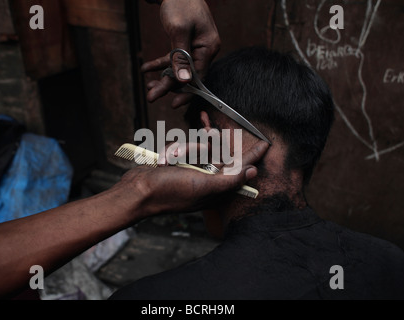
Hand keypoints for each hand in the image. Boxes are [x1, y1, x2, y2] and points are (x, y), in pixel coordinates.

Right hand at [119, 141, 268, 216]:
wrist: (137, 191)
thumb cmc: (169, 192)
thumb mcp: (203, 187)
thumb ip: (229, 180)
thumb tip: (251, 172)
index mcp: (215, 188)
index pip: (240, 169)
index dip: (253, 156)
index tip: (266, 144)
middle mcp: (205, 179)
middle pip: (217, 153)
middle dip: (206, 143)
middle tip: (201, 134)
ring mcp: (190, 170)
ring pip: (197, 147)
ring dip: (183, 149)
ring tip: (169, 161)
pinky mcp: (177, 162)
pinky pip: (182, 147)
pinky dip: (173, 150)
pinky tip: (163, 159)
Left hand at [142, 0, 220, 107]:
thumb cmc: (180, 4)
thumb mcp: (179, 30)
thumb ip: (181, 57)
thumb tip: (184, 81)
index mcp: (208, 48)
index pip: (199, 76)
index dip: (186, 91)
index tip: (173, 104)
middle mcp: (204, 50)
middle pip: (186, 75)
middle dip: (168, 86)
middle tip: (151, 96)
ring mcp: (195, 48)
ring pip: (178, 70)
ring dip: (162, 78)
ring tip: (147, 86)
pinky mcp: (184, 45)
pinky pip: (172, 59)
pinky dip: (159, 64)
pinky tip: (145, 68)